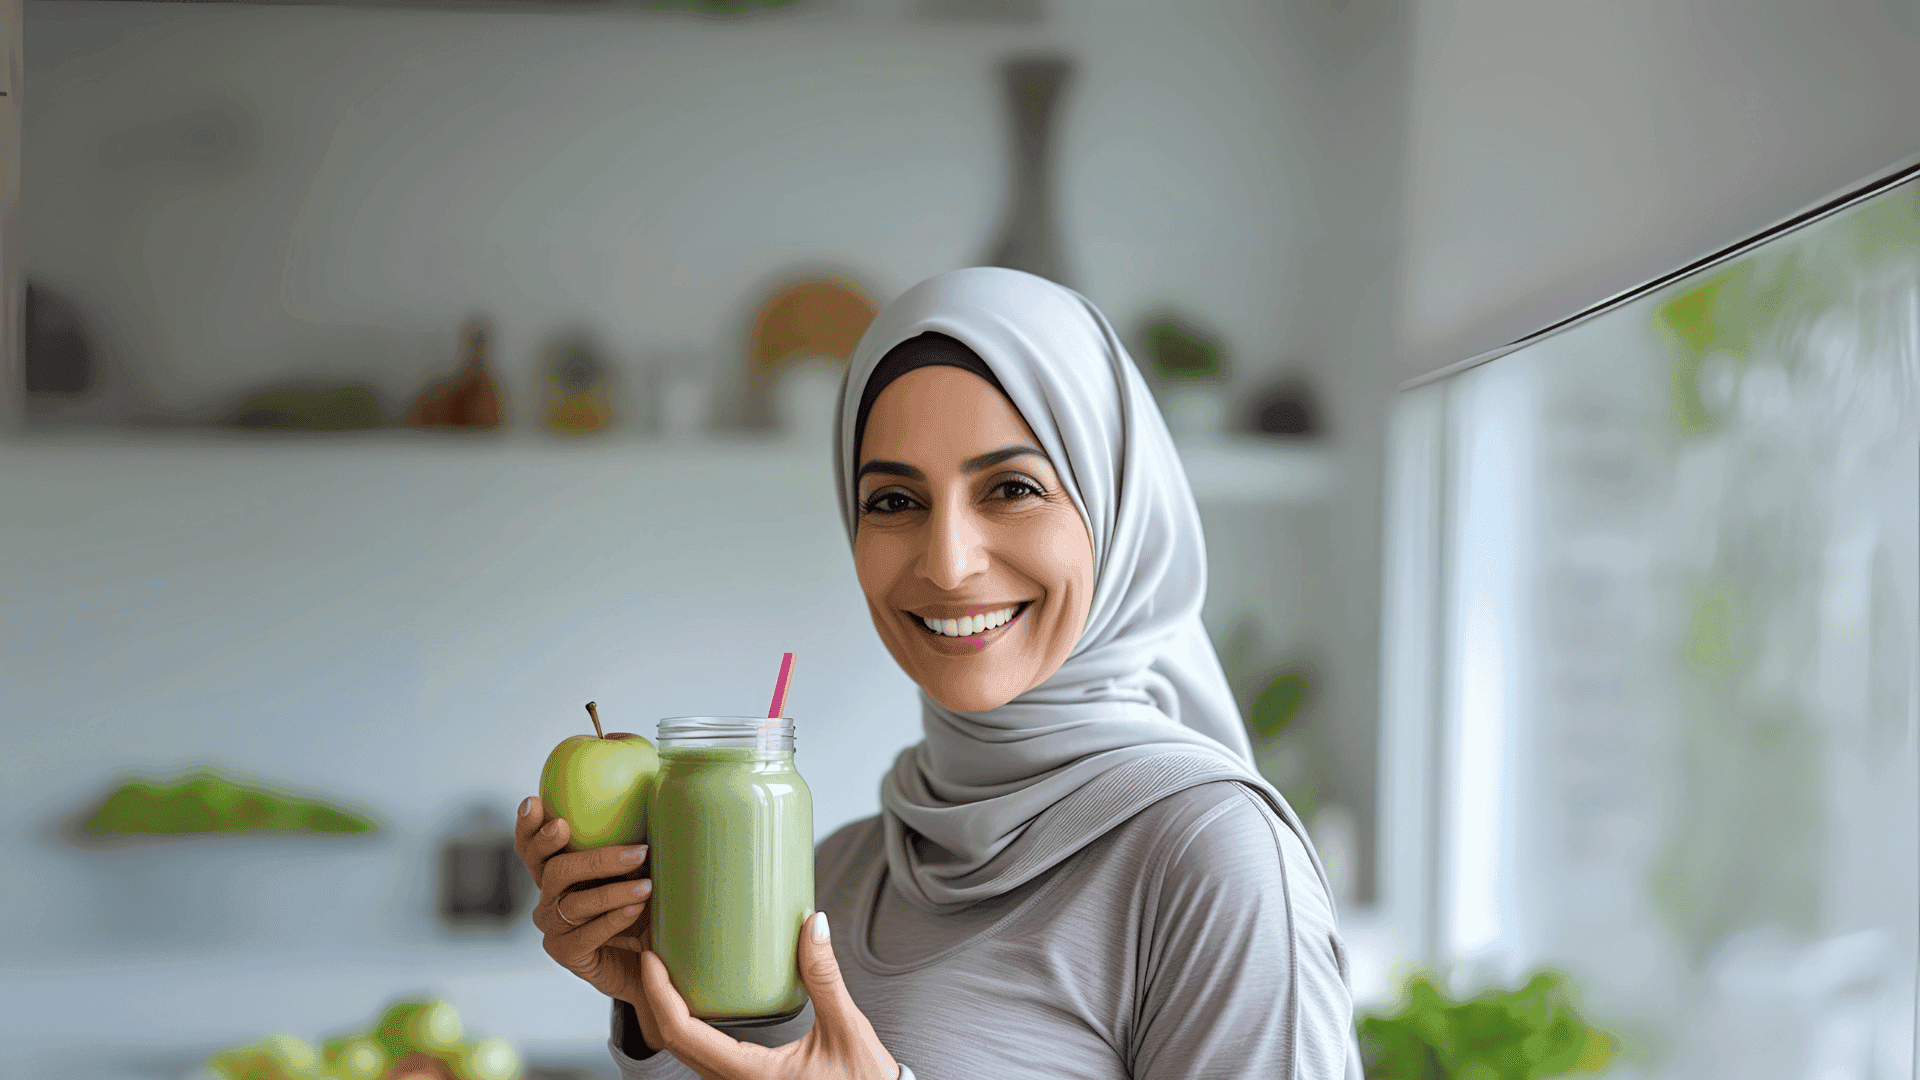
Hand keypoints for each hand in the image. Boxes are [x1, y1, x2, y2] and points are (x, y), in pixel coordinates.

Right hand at [515, 795, 667, 1049]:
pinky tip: (635, 910)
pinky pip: (586, 935)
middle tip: (588, 836)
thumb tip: (656, 791)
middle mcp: (550, 897)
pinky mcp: (567, 954)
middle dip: (574, 852)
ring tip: (647, 884)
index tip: (535, 802)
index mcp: (558, 871)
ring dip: (613, 890)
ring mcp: (555, 928)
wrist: (650, 959)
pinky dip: (612, 920)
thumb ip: (637, 836)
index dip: (528, 826)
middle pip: (552, 870)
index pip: (534, 846)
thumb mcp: (642, 868)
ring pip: (574, 902)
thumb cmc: (647, 906)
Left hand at [641, 911, 897, 1079]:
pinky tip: (698, 999)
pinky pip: (703, 1054)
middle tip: (655, 953)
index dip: (660, 995)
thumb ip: (825, 976)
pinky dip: (689, 1025)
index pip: (684, 1034)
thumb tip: (814, 924)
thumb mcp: (845, 1027)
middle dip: (655, 997)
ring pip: (685, 1051)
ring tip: (670, 970)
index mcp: (749, 1074)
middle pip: (672, 1042)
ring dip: (669, 1012)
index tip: (653, 960)